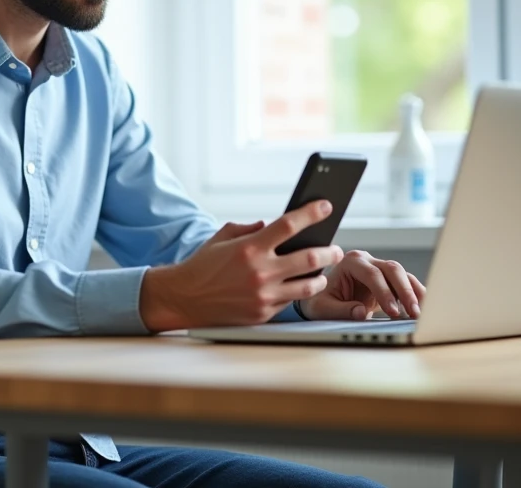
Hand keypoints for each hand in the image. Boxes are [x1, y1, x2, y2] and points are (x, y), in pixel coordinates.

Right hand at [139, 201, 345, 331]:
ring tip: (322, 272)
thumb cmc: (203, 266)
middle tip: (337, 249)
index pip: (289, 225)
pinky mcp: (263, 313)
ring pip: (309, 286)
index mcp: (250, 247)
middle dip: (330, 252)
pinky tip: (300, 287)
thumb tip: (269, 224)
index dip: (312, 213)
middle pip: (310, 258)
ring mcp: (264, 295)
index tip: (327, 206)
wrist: (184, 298)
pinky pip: (290, 301)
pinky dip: (298, 293)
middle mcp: (260, 271)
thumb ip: (248, 228)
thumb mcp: (222, 237)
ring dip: (320, 277)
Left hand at [298, 250, 426, 321]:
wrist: (321, 299)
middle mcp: (366, 261)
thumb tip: (360, 312)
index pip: (372, 274)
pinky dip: (416, 295)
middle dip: (405, 291)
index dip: (384, 292)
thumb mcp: (322, 308)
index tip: (393, 311)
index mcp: (350, 262)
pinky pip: (406, 284)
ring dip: (414, 293)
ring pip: (403, 275)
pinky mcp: (387, 281)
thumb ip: (340, 310)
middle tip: (413, 313)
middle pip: (392, 269)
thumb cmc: (319, 301)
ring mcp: (379, 269)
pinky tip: (423, 307)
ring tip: (420, 313)